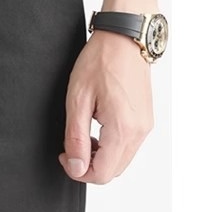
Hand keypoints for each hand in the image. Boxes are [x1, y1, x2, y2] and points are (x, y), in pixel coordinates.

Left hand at [59, 28, 153, 183]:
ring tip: (84, 134)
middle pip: (113, 171)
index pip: (102, 174)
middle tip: (71, 146)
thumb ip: (76, 139)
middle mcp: (139, 132)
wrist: (125, 37)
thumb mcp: (78, 101)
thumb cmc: (101, 61)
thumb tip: (76, 167)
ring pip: (121, 161)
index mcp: (123, 129)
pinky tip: (98, 127)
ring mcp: (145, 126)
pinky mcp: (146, 119)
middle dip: (89, 166)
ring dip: (100, 156)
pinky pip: (128, 146)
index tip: (65, 154)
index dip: (78, 171)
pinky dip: (111, 146)